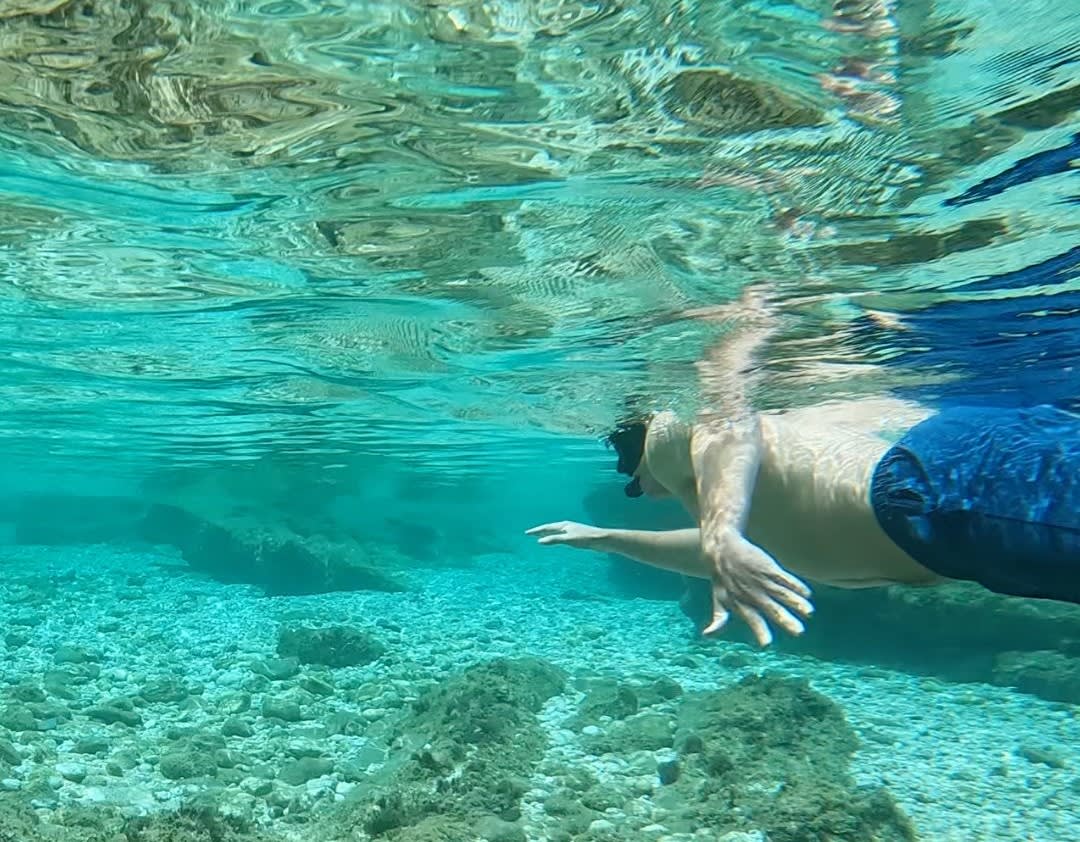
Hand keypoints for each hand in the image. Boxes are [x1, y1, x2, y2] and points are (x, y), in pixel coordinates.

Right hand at [526, 521, 604, 548]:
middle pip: (550, 528)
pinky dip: (556, 537)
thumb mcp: (568, 540)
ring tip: (542, 536)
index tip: (527, 533)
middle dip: (540, 531)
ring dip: (548, 534)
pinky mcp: (577, 536)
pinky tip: (558, 541)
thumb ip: (554, 540)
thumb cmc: (586, 538)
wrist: (602, 539)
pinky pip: (562, 536)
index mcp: (564, 525)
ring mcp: (572, 530)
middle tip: (530, 533)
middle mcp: (567, 526)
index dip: (536, 531)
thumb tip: (539, 541)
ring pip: (556, 532)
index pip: (546, 528)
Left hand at [702, 529, 813, 646]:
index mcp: (740, 603)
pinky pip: (785, 578)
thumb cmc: (721, 578)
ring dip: (796, 603)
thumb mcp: (718, 598)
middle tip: (799, 632)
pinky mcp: (768, 567)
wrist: (722, 549)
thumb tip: (707, 635)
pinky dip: (796, 585)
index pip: (752, 619)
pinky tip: (807, 594)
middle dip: (785, 620)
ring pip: (781, 593)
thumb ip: (719, 618)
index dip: (759, 631)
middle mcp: (753, 593)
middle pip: (772, 608)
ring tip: (809, 613)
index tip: (767, 644)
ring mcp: (761, 580)